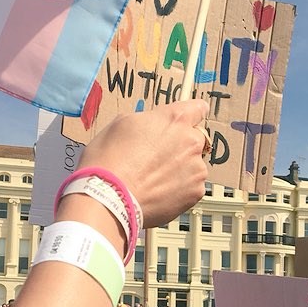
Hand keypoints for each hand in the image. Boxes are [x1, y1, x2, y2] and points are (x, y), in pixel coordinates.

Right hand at [79, 101, 207, 226]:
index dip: (190, 114)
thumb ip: (149, 119)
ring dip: (180, 168)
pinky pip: (191, 186)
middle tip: (156, 157)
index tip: (186, 120)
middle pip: (195, 138)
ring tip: (154, 178)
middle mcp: (191, 141)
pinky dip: (179, 189)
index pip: (198, 108)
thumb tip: (154, 123)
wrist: (109, 199)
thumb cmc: (110, 161)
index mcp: (175, 119)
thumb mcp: (122, 124)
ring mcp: (196, 168)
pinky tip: (158, 191)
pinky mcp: (195, 192)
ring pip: (193, 164)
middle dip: (181, 145)